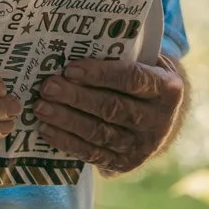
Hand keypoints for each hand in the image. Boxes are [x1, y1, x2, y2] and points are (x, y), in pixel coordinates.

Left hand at [34, 57, 185, 174]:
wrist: (160, 118)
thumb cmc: (144, 79)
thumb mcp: (147, 63)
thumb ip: (124, 55)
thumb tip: (79, 44)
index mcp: (168, 89)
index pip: (132, 79)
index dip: (100, 74)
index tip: (70, 68)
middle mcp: (158, 120)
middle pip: (112, 108)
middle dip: (76, 97)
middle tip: (48, 87)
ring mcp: (142, 146)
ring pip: (99, 132)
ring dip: (66, 119)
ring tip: (41, 107)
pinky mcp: (125, 163)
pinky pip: (92, 154)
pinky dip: (67, 141)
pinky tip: (46, 129)